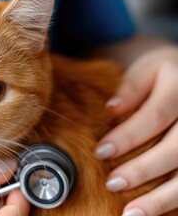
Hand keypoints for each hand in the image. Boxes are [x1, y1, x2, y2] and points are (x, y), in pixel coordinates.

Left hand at [97, 46, 177, 215]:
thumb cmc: (165, 75)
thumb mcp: (147, 69)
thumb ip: (131, 88)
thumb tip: (112, 109)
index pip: (155, 117)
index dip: (128, 137)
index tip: (101, 151)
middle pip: (177, 149)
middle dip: (144, 169)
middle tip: (113, 183)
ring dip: (162, 198)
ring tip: (132, 213)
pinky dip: (173, 201)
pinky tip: (151, 212)